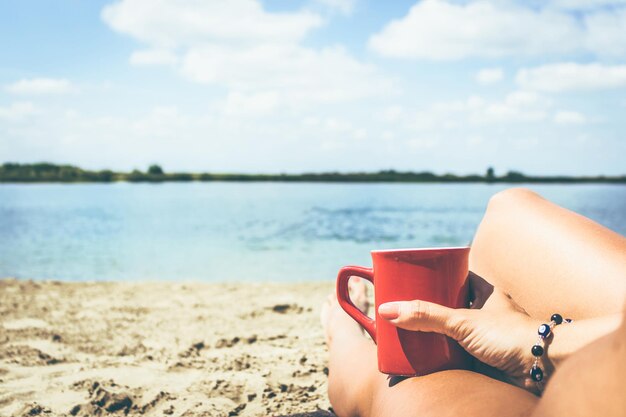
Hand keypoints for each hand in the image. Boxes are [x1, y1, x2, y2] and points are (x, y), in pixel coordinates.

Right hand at [378, 273, 539, 389]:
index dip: (439, 275)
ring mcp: (487, 337)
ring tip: (410, 333)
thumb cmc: (512, 337)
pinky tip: (428, 357)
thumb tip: (388, 310)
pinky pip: (459, 354)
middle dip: (432, 308)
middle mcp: (487, 313)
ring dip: (437, 333)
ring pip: (456, 331)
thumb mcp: (463, 321)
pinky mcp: (486, 360)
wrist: (542, 369)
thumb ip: (427, 315)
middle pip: (453, 305)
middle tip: (407, 310)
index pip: (459, 277)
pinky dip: (444, 356)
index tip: (417, 277)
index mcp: (486, 294)